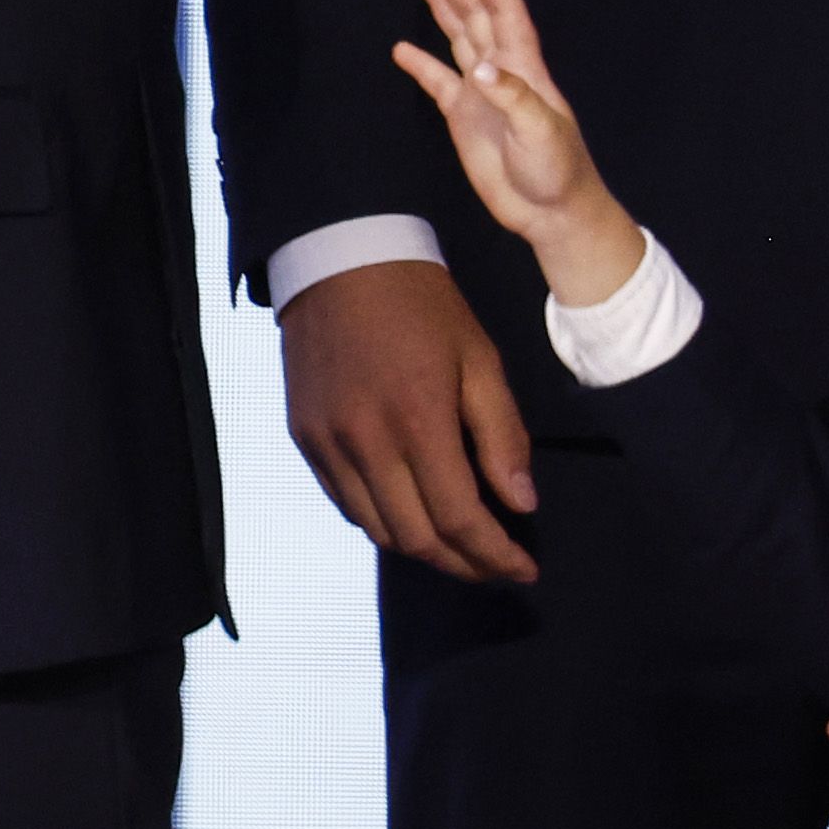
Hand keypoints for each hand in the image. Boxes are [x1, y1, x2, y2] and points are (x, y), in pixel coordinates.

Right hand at [281, 256, 542, 585]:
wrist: (338, 257)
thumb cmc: (422, 304)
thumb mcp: (481, 358)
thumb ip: (502, 435)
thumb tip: (520, 504)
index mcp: (419, 419)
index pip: (460, 518)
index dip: (496, 556)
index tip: (524, 570)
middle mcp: (366, 442)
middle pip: (417, 538)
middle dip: (465, 565)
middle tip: (496, 566)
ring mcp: (327, 443)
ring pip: (377, 529)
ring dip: (423, 549)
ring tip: (458, 547)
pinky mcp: (303, 437)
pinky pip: (345, 503)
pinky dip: (382, 521)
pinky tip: (410, 512)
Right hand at [383, 0, 644, 306]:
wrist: (551, 210)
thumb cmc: (557, 168)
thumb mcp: (541, 131)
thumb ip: (512, 96)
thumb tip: (479, 67)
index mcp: (524, 67)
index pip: (505, 12)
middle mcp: (501, 70)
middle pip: (475, 14)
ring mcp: (480, 92)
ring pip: (456, 37)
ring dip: (439, 6)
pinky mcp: (463, 116)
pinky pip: (437, 81)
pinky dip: (420, 63)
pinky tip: (402, 48)